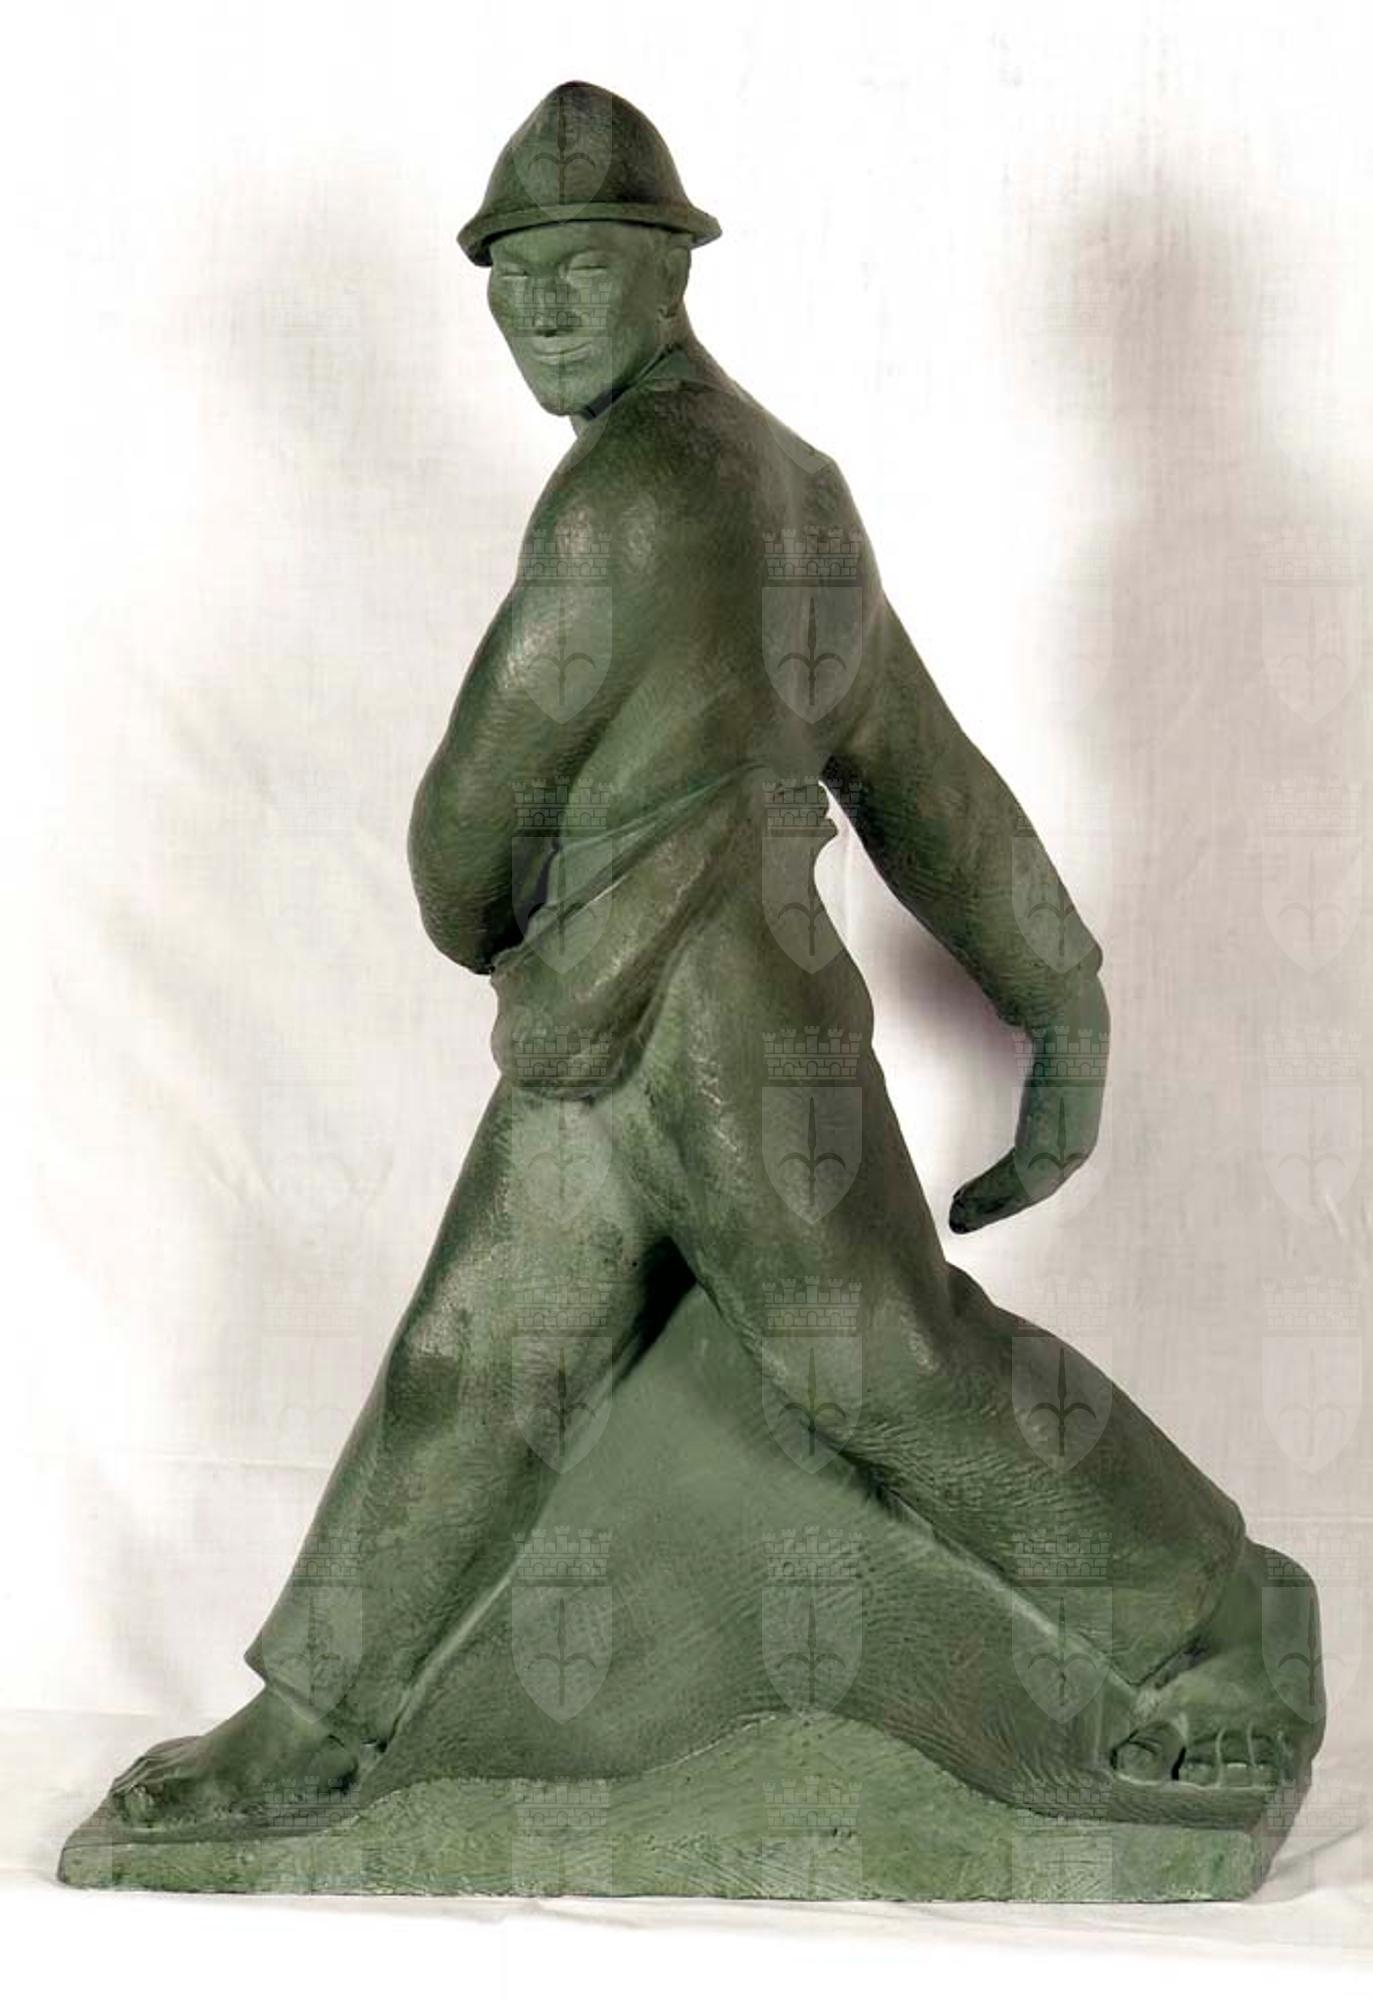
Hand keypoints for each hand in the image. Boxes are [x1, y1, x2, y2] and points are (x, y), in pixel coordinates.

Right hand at [948, 975, 1108, 1233]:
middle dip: (996, 1206)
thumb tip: (1012, 1019)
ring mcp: (1069, 1144)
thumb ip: (1028, 1047)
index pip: (1043, 1163)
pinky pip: (1019, 1182)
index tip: (980, 1196)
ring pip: (1024, 1191)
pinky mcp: (1053, 1145)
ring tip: (957, 1217)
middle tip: (963, 1221)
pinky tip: (963, 1200)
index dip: (1009, 1186)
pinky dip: (989, 1195)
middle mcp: (1078, 1138)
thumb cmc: (1051, 1017)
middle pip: (1034, 1187)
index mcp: (1076, 1115)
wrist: (1063, 1013)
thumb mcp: (1042, 1040)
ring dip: (988, 1206)